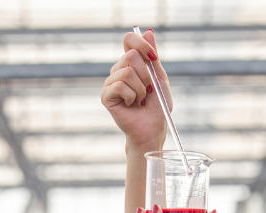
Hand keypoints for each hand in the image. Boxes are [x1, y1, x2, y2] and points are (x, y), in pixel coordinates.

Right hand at [101, 29, 171, 149]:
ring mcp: (110, 82)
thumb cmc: (157, 105)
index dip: (142, 44)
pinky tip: (132, 104)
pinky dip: (132, 96)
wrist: (153, 128)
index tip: (153, 58)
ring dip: (140, 88)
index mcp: (131, 63)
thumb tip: (148, 31)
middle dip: (146, 74)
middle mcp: (118, 70)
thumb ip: (152, 55)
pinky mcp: (105, 95)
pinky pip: (120, 86)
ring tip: (141, 99)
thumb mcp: (159, 77)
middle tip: (148, 90)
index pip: (129, 39)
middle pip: (130, 55)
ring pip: (126, 72)